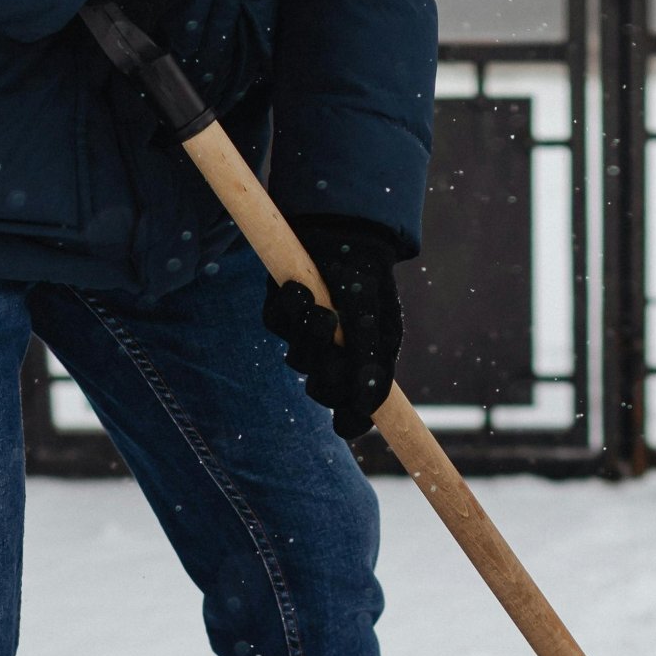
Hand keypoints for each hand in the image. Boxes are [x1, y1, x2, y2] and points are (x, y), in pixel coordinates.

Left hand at [262, 217, 405, 439]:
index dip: (351, 421)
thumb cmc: (369, 279)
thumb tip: (367, 404)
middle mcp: (331, 355)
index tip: (346, 426)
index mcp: (361, 364)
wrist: (343, 229)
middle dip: (328, 374)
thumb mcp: (379, 322)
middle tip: (337, 353)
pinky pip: (276, 323)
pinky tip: (299, 288)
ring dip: (310, 338)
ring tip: (324, 311)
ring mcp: (304, 334)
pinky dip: (288, 308)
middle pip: (322, 390)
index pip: (354, 409)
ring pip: (297, 359)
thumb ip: (372, 363)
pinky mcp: (279, 311)